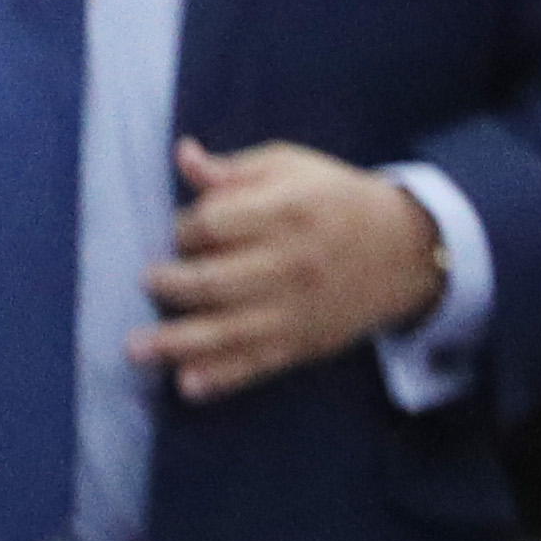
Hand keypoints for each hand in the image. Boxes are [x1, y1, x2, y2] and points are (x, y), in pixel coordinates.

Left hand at [128, 139, 450, 402]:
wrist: (404, 251)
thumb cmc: (334, 199)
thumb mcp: (289, 167)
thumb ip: (233, 170)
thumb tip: (182, 156)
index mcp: (286, 212)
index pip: (214, 223)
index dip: (186, 226)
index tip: (181, 229)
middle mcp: (289, 265)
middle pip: (213, 281)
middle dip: (170, 284)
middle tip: (147, 280)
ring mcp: (294, 311)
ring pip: (227, 331)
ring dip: (176, 342)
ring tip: (135, 348)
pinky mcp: (301, 344)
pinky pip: (255, 365)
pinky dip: (220, 378)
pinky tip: (186, 385)